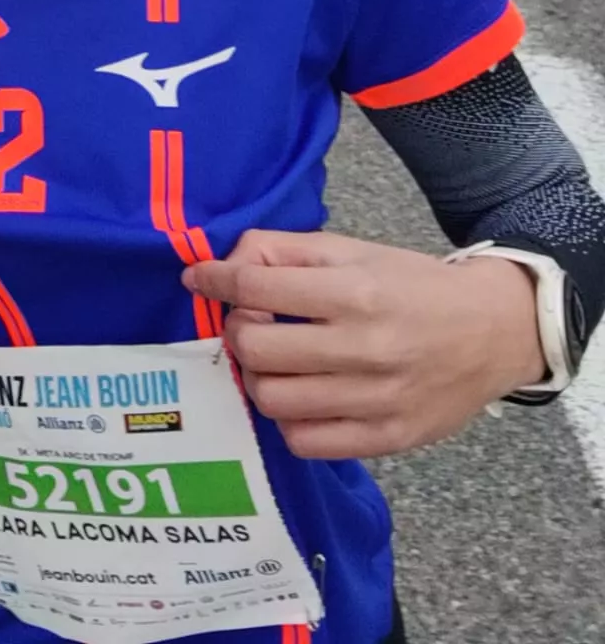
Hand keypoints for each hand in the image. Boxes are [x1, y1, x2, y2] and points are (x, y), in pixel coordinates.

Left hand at [183, 230, 543, 458]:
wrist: (493, 330)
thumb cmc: (412, 284)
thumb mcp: (351, 249)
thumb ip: (284, 250)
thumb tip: (225, 266)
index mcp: (354, 292)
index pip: (255, 288)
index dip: (214, 281)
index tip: (198, 279)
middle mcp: (363, 347)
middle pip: (255, 349)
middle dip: (238, 331)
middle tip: (251, 323)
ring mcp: (376, 399)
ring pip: (272, 401)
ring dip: (258, 378)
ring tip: (275, 362)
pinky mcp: (387, 438)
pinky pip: (305, 442)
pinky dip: (289, 420)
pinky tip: (301, 396)